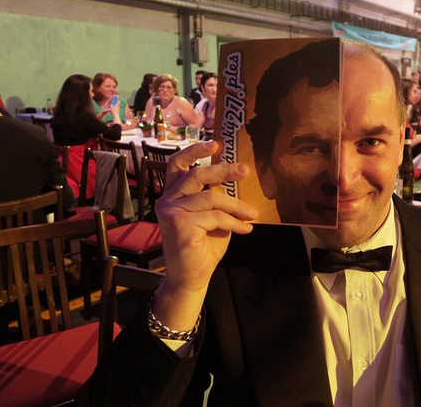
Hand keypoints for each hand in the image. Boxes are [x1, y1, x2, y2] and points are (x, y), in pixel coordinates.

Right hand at [152, 141, 257, 329]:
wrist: (192, 276)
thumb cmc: (204, 245)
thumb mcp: (214, 216)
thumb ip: (218, 198)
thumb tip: (238, 177)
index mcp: (174, 193)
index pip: (177, 164)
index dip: (195, 151)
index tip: (216, 144)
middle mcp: (167, 199)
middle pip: (196, 175)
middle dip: (223, 170)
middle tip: (245, 170)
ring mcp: (170, 211)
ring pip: (211, 198)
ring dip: (237, 206)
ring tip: (252, 215)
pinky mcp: (178, 224)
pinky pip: (214, 216)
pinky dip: (234, 222)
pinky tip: (245, 229)